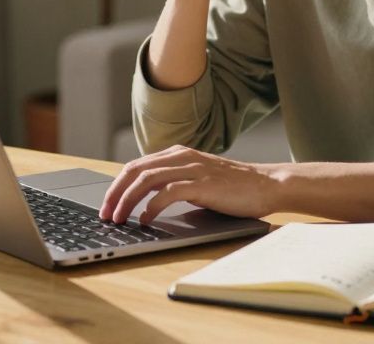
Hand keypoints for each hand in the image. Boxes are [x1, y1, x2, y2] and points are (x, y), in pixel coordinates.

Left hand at [99, 145, 280, 225]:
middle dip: (115, 193)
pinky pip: (168, 192)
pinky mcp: (203, 184)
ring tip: (119, 218)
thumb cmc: (234, 187)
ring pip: (147, 179)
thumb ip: (174, 183)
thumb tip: (144, 202)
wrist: (267, 184)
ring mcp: (192, 168)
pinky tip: (146, 219)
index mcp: (178, 154)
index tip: (106, 205)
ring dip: (128, 200)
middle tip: (105, 214)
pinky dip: (152, 206)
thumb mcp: (198, 179)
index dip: (117, 185)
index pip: (136, 165)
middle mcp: (182, 157)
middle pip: (135, 170)